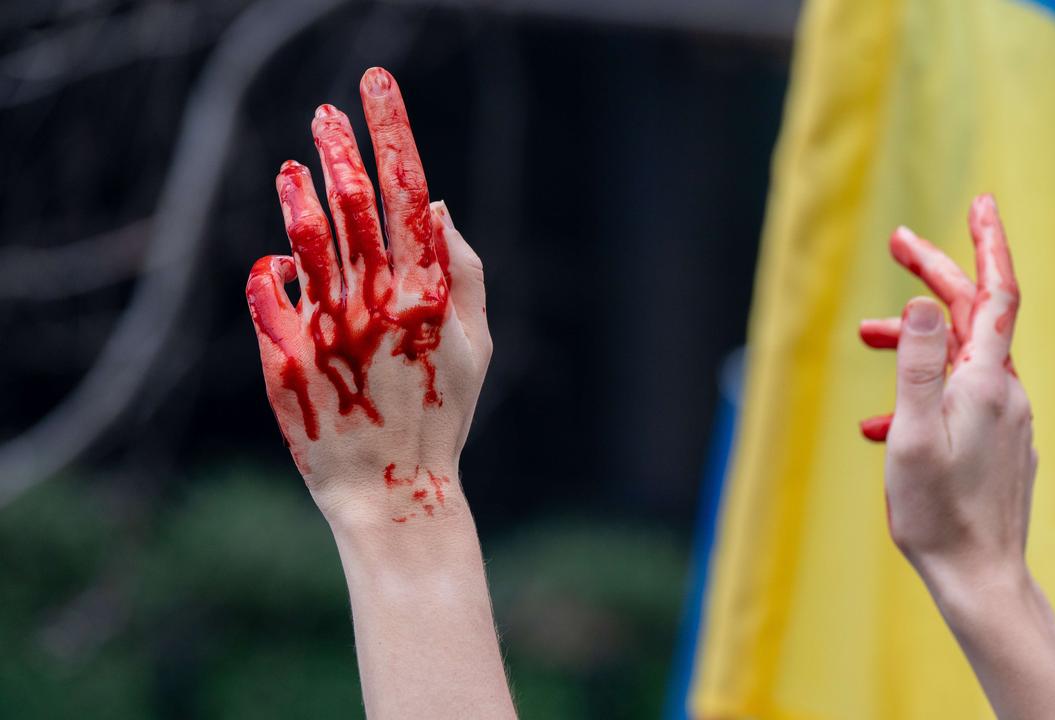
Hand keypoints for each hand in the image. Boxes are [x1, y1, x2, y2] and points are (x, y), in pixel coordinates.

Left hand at [246, 67, 490, 525]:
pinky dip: (272, 266)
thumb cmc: (441, 414)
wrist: (389, 492)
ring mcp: (328, 330)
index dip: (389, 130)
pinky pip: (269, 292)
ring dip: (296, 192)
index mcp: (429, 294)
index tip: (374, 85)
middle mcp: (377, 303)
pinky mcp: (285, 360)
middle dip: (339, 145)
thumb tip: (435, 205)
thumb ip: (462, 271)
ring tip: (289, 167)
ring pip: (305, 237)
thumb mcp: (476, 345)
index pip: (406, 189)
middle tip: (326, 111)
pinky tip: (279, 259)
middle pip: (352, 200)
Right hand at [858, 194, 1031, 584]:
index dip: (988, 242)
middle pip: (970, 317)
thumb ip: (916, 363)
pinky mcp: (996, 447)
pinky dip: (920, 395)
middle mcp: (1003, 393)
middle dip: (934, 276)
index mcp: (985, 381)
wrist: (980, 578)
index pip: (995, 293)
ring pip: (957, 360)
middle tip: (897, 242)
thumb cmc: (939, 512)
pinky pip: (956, 401)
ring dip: (913, 341)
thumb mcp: (914, 433)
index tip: (981, 201)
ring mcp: (1003, 421)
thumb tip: (923, 300)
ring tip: (863, 338)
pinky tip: (880, 424)